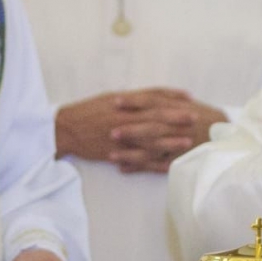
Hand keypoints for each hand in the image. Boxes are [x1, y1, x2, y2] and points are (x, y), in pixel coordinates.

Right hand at [56, 88, 225, 172]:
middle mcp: (124, 119)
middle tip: (196, 118)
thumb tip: (156, 96)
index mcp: (124, 104)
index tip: (189, 97)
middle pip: (155, 118)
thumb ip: (134, 99)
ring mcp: (121, 138)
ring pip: (150, 140)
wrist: (65, 129)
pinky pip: (139, 160)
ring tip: (188, 142)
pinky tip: (169, 164)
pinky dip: (155, 162)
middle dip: (177, 118)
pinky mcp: (117, 154)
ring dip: (171, 141)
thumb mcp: (111, 98)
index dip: (172, 97)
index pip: (153, 98)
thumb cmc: (88, 111)